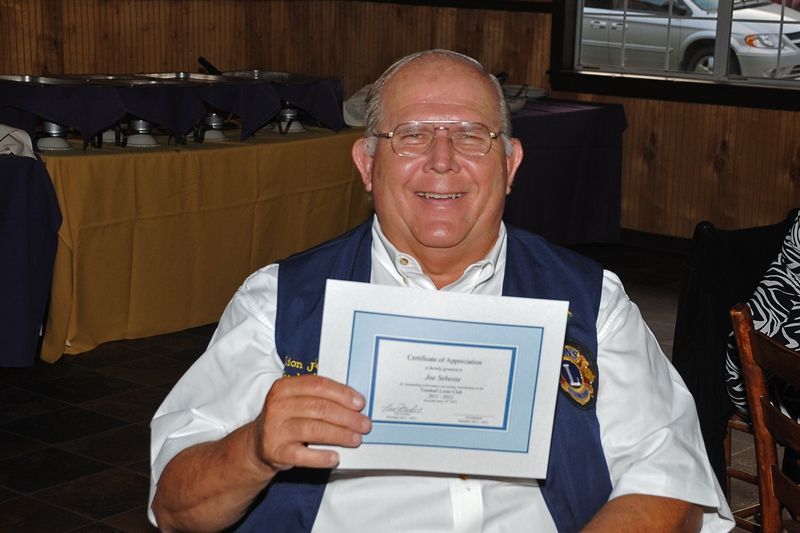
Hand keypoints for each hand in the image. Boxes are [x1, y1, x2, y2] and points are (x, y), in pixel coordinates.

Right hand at [251, 375, 371, 473]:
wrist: (258, 444)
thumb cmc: (286, 419)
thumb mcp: (296, 400)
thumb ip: (319, 397)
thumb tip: (354, 404)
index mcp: (284, 387)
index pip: (318, 385)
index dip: (342, 394)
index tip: (360, 403)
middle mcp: (277, 406)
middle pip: (319, 408)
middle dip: (347, 416)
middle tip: (364, 424)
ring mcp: (275, 429)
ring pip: (314, 429)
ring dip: (340, 435)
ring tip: (356, 439)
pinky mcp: (275, 451)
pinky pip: (302, 455)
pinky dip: (321, 457)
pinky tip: (335, 457)